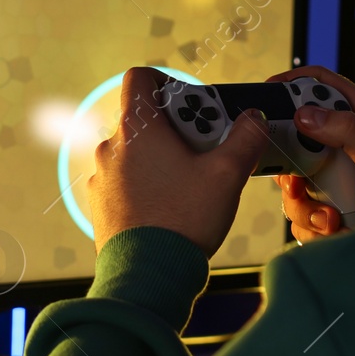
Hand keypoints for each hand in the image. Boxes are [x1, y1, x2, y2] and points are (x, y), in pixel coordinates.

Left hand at [87, 67, 270, 257]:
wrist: (148, 277)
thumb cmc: (185, 220)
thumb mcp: (228, 175)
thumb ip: (245, 138)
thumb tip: (254, 118)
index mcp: (137, 128)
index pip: (139, 78)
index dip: (166, 82)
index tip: (191, 104)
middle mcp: (111, 147)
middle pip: (142, 118)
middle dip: (175, 127)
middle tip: (204, 151)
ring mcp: (102, 177)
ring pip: (134, 151)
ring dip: (159, 157)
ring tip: (189, 184)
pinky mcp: (100, 204)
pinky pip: (124, 180)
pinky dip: (145, 183)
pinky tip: (169, 207)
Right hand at [268, 66, 354, 241]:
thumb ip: (350, 131)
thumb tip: (306, 114)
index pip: (325, 85)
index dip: (296, 81)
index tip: (270, 90)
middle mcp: (344, 146)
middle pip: (296, 134)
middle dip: (289, 159)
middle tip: (296, 177)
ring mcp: (331, 178)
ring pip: (291, 178)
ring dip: (303, 202)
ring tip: (330, 216)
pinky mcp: (322, 206)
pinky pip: (297, 210)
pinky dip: (310, 224)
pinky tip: (334, 228)